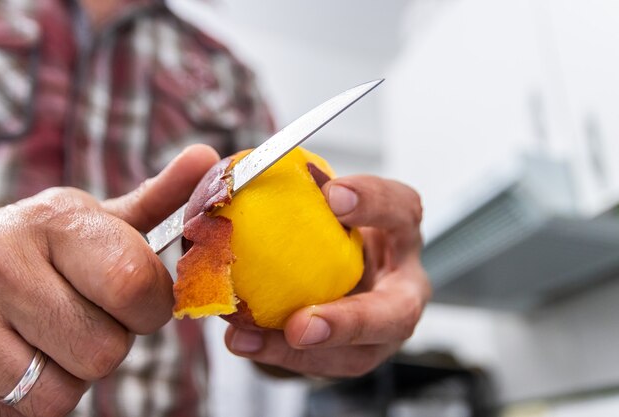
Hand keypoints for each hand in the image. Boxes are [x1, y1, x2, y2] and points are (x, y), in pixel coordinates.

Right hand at [0, 145, 218, 416]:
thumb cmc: (51, 250)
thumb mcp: (98, 221)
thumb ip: (158, 199)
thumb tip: (208, 157)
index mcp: (58, 220)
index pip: (134, 283)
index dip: (151, 306)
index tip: (139, 298)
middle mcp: (8, 261)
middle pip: (106, 348)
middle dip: (114, 340)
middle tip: (92, 315)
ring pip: (69, 386)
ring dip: (76, 370)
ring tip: (55, 332)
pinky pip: (35, 408)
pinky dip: (44, 393)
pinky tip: (31, 354)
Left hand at [225, 175, 430, 376]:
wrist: (339, 266)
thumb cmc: (329, 225)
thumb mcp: (317, 201)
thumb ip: (289, 188)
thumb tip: (215, 165)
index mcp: (399, 232)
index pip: (402, 209)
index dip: (375, 201)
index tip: (332, 195)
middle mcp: (402, 283)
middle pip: (399, 312)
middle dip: (352, 321)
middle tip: (301, 324)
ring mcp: (383, 327)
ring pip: (358, 356)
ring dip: (303, 354)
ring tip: (250, 340)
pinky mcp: (355, 352)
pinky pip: (322, 364)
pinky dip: (278, 353)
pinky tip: (243, 340)